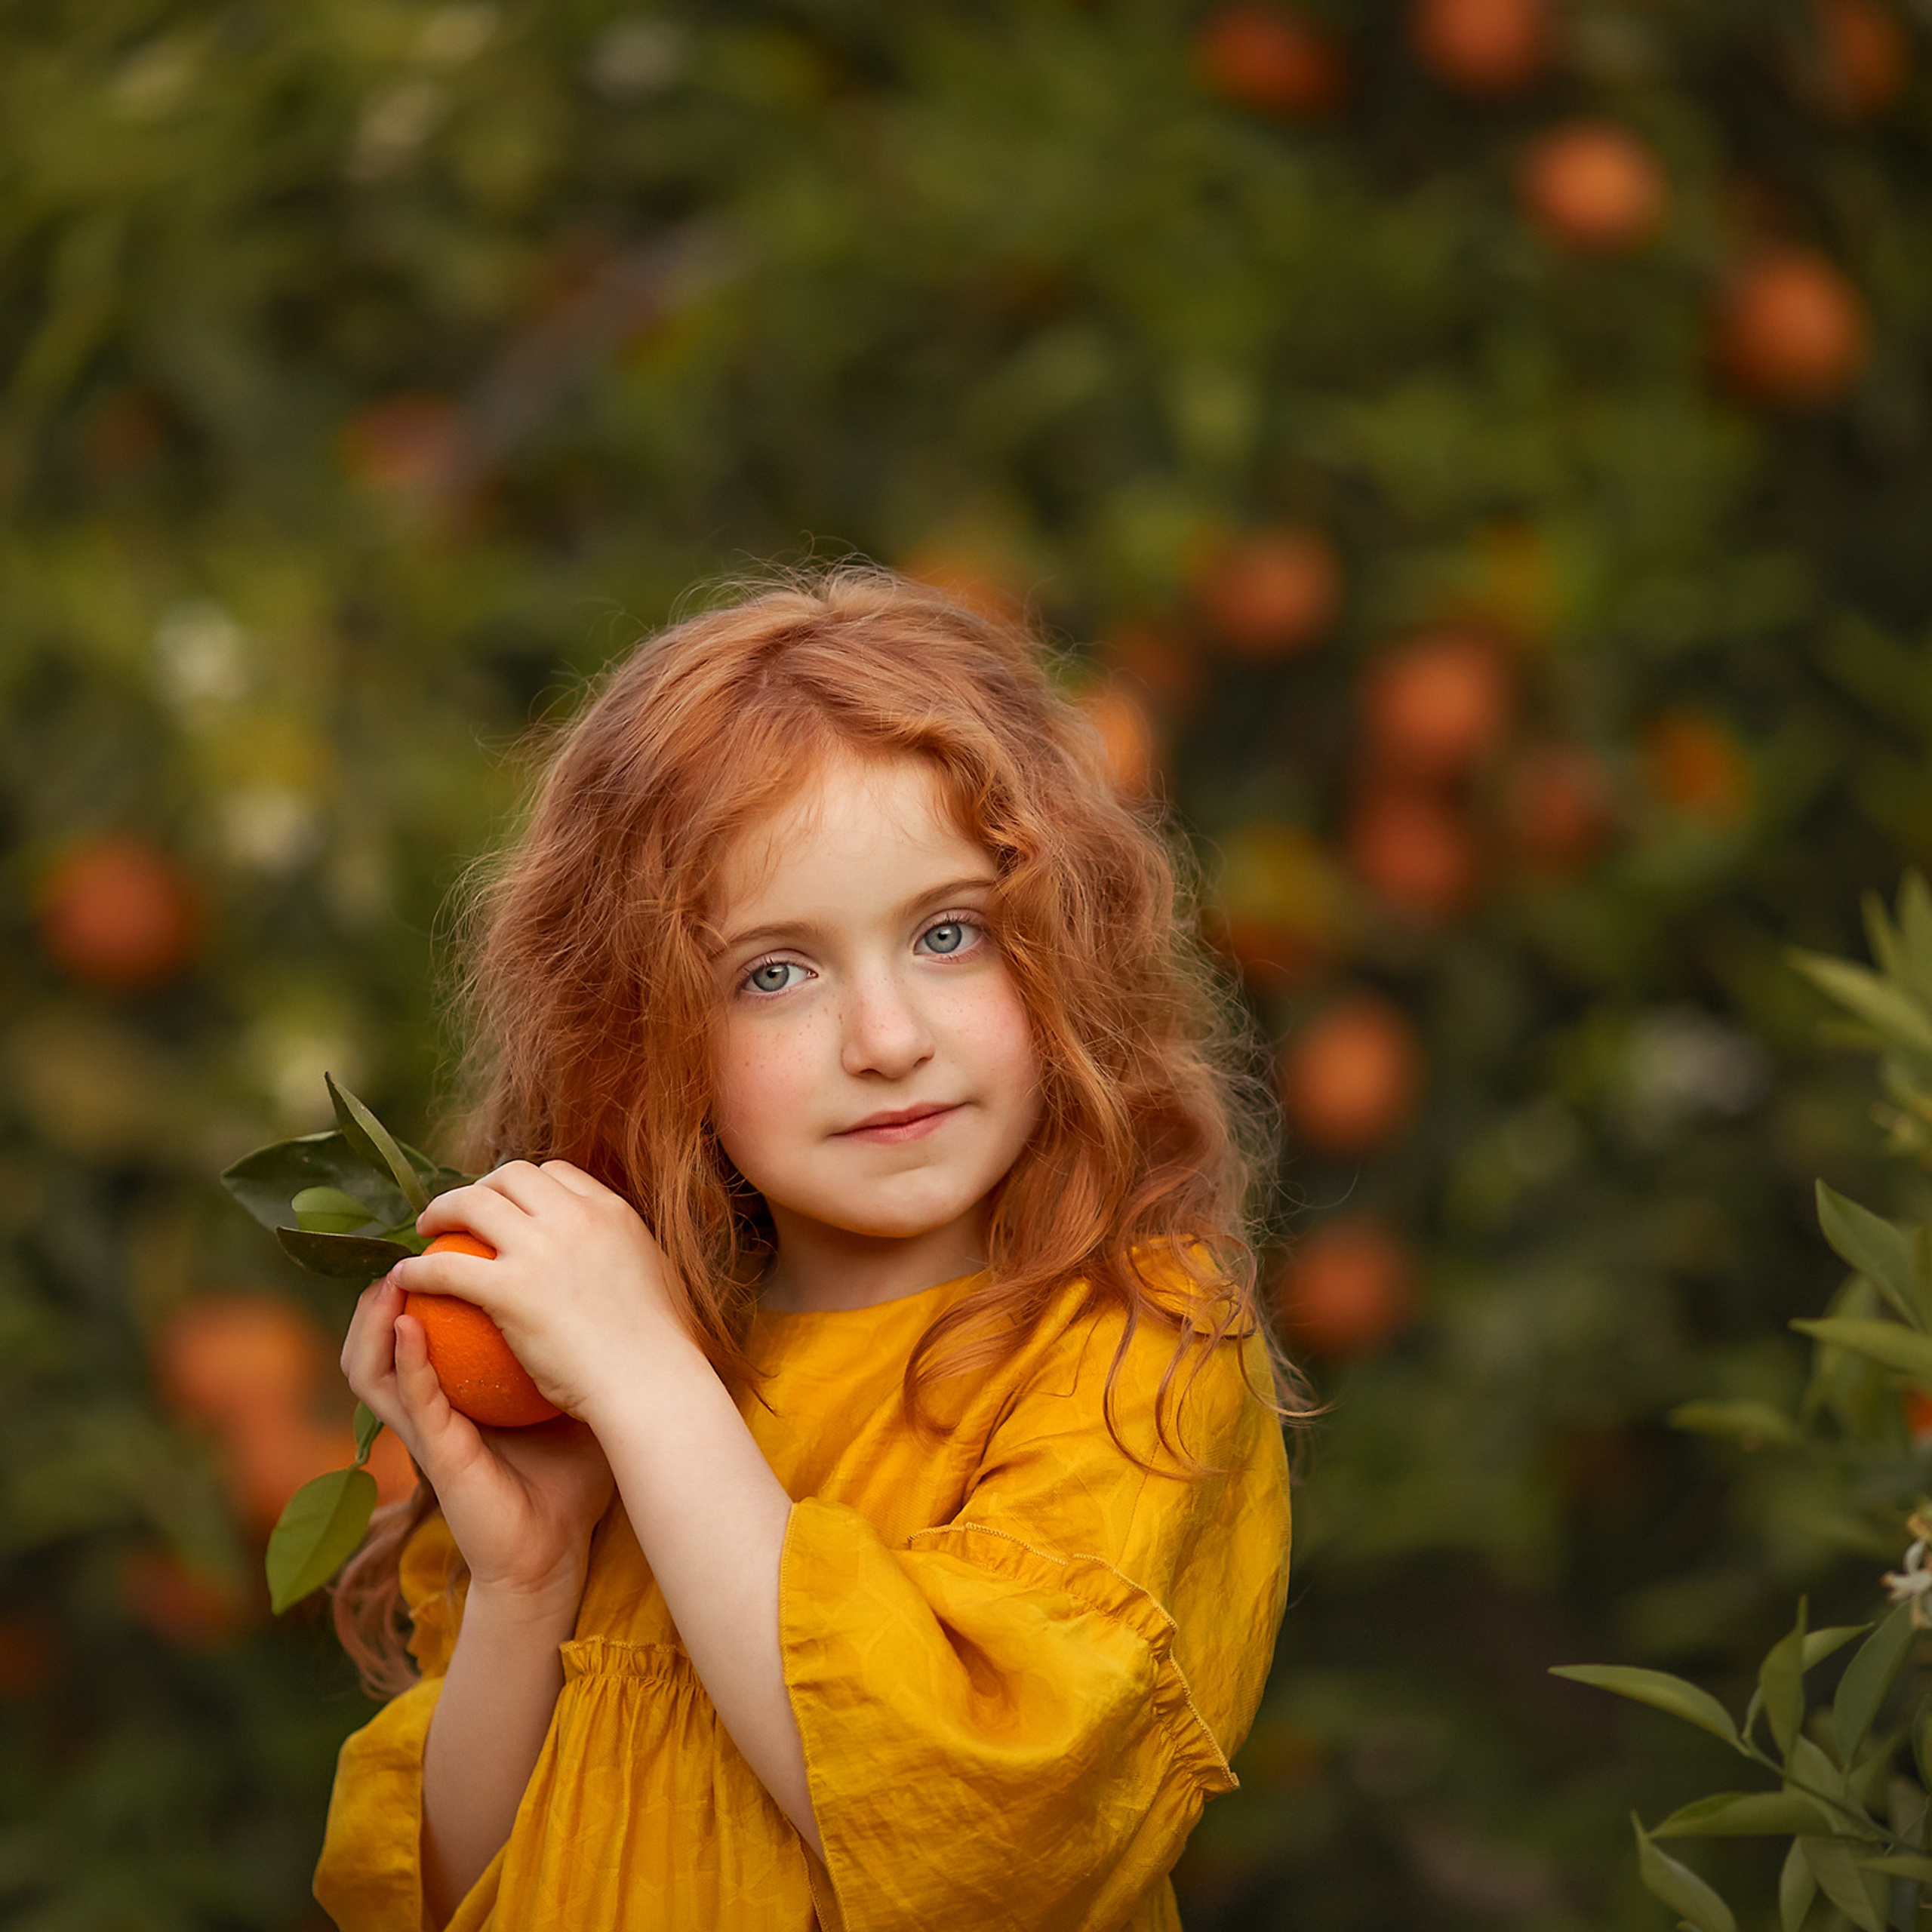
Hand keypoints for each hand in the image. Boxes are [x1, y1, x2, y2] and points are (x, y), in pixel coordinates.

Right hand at [342, 1274, 614, 1608]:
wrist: (560, 1548)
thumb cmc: (571, 1474)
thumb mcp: (570, 1397)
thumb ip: (571, 1346)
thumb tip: (603, 1277)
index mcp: (460, 1390)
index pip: (423, 1326)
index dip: (421, 1284)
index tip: (443, 1236)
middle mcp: (435, 1406)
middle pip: (381, 1340)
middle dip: (381, 1293)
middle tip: (405, 1249)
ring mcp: (429, 1432)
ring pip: (372, 1370)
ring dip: (374, 1324)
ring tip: (390, 1281)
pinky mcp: (436, 1457)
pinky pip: (413, 1402)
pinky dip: (408, 1363)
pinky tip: (411, 1328)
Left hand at [390, 1159, 701, 1430]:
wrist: (650, 1384)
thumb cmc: (656, 1352)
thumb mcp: (651, 1278)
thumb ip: (618, 1255)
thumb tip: (602, 1255)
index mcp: (612, 1211)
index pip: (557, 1174)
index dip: (526, 1187)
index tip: (510, 1208)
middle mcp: (577, 1215)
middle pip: (512, 1175)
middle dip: (480, 1185)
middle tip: (461, 1213)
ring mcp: (544, 1247)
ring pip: (473, 1203)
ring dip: (440, 1210)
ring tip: (425, 1231)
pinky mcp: (512, 1286)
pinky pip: (447, 1266)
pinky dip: (420, 1269)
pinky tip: (407, 1279)